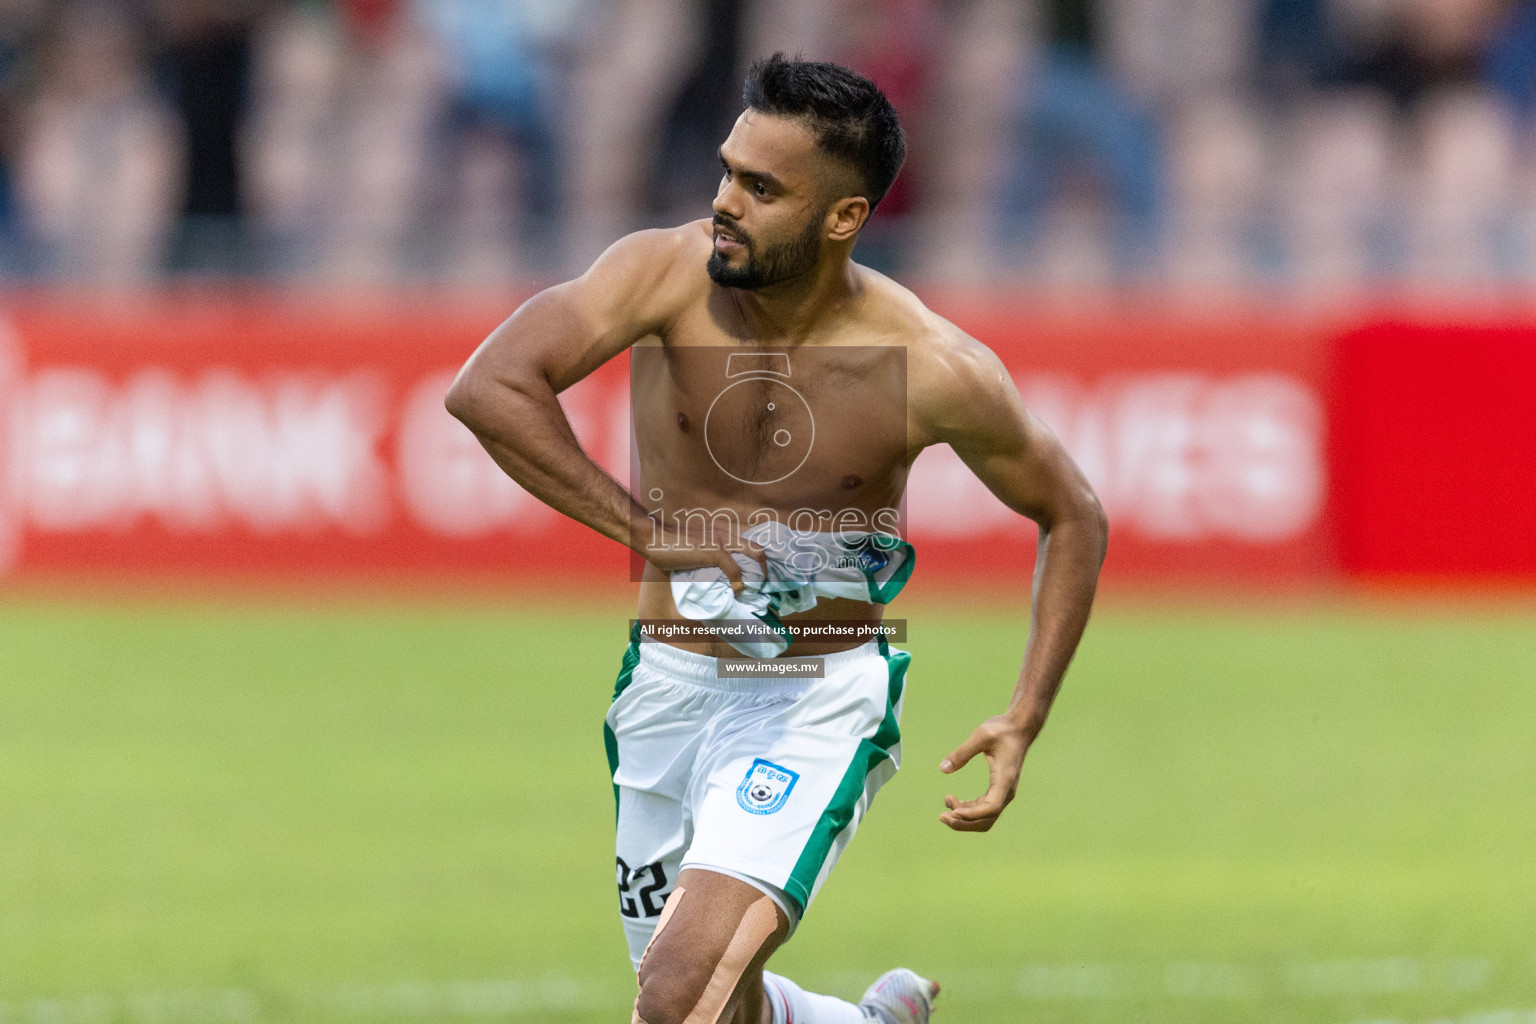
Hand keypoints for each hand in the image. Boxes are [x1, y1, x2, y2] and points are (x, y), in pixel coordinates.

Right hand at [638, 527, 767, 594]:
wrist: (656, 537)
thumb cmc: (673, 542)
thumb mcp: (699, 540)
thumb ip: (712, 547)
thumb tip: (721, 567)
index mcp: (724, 526)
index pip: (753, 534)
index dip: (762, 552)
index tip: (762, 568)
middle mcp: (727, 530)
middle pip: (760, 544)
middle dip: (766, 565)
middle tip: (763, 581)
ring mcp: (722, 539)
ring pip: (755, 553)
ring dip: (759, 573)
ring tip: (756, 587)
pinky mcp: (714, 551)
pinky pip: (735, 569)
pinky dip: (739, 583)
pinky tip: (737, 591)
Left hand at [939, 715, 1032, 831]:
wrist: (1018, 729)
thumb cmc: (1001, 730)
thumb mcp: (981, 736)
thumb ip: (962, 752)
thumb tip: (943, 768)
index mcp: (1005, 780)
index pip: (991, 807)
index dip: (972, 814)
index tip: (953, 811)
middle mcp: (1006, 791)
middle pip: (987, 819)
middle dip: (964, 823)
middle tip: (942, 816)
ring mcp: (1002, 793)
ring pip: (984, 818)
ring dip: (964, 819)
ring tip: (944, 809)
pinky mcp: (997, 790)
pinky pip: (982, 809)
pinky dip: (967, 810)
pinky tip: (952, 801)